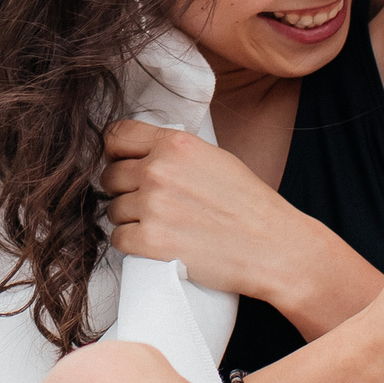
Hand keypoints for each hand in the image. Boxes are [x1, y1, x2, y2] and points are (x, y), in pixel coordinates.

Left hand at [101, 120, 343, 303]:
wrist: (273, 246)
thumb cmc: (249, 204)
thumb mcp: (214, 158)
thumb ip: (174, 152)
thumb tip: (139, 155)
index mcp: (175, 144)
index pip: (116, 136)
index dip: (115, 152)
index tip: (122, 163)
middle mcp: (159, 170)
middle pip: (110, 176)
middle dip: (123, 189)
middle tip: (146, 202)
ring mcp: (153, 205)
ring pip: (113, 209)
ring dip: (129, 218)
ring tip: (158, 225)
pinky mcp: (151, 241)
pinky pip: (118, 238)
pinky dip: (131, 243)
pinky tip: (154, 243)